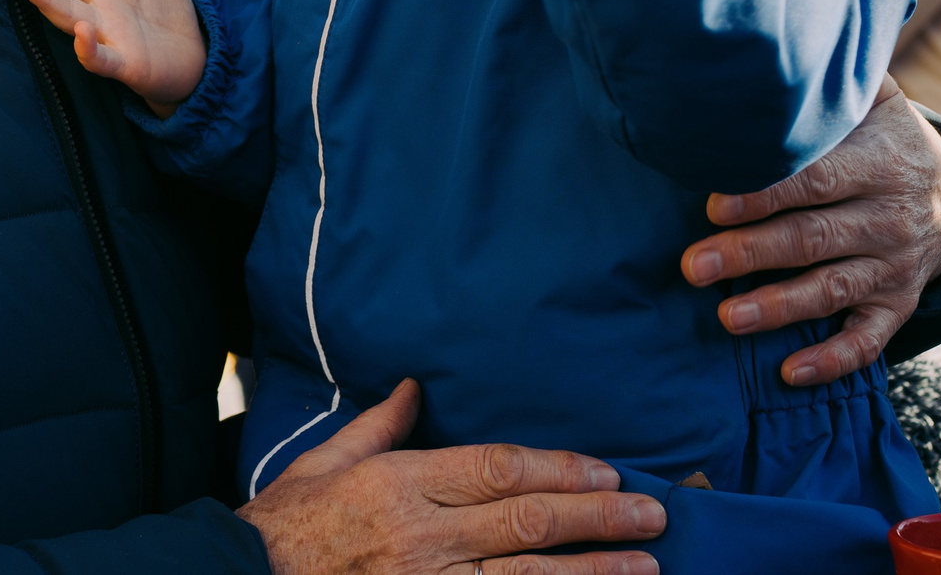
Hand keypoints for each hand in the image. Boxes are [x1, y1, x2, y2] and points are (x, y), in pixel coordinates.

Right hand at [238, 380, 661, 573]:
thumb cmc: (286, 521)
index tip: (609, 471)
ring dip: (594, 572)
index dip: (561, 469)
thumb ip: (378, 425)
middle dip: (599, 518)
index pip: (498, 469)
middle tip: (654, 515)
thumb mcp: (324, 460)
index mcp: (400, 483)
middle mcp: (423, 534)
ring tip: (647, 565)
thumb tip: (412, 385)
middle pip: (528, 521)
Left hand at [683, 76, 940, 385]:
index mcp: (877, 165)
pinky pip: (869, 340)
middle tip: (693, 265)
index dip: (764, 193)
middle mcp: (890, 220)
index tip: (712, 204)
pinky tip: (789, 373)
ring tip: (726, 317)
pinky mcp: (899, 304)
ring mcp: (896, 267)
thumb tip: (764, 60)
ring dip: (779, 307)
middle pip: (812, 239)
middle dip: (750, 254)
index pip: (815, 182)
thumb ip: (825, 87)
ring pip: (833, 291)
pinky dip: (832, 360)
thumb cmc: (876, 135)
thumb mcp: (867, 100)